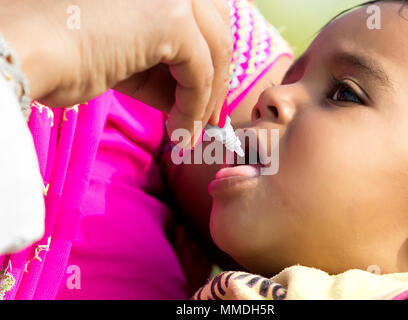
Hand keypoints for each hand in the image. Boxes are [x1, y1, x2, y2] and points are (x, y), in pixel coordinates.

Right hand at [0, 0, 232, 146]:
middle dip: (217, 75)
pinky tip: (181, 131)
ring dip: (208, 97)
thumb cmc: (61, 54)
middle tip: (208, 116)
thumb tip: (193, 96)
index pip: (202, 13)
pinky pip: (200, 72)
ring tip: (190, 131)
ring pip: (215, 49)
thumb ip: (161, 66)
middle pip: (217, 26)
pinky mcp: (170, 18)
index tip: (206, 95)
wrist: (24, 52)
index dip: (209, 54)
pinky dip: (195, 106)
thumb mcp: (125, 56)